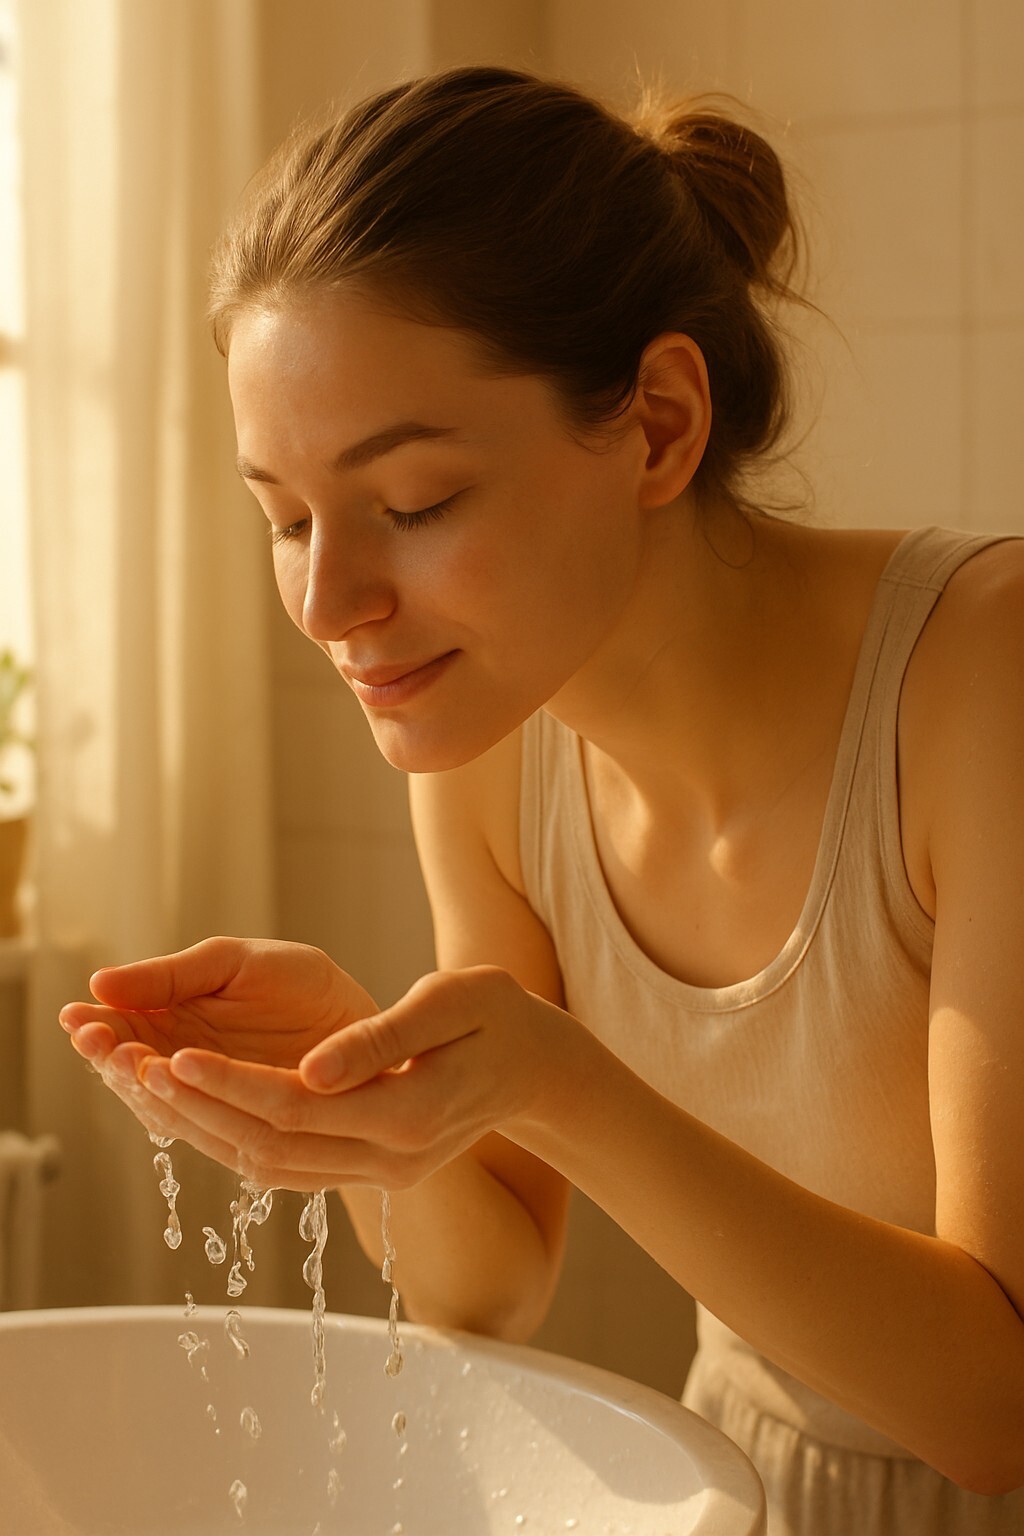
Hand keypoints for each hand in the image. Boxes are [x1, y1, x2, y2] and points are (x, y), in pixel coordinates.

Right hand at [59, 936, 378, 1149]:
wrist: (369, 1026)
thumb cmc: (302, 985)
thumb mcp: (233, 963)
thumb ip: (171, 976)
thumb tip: (98, 983)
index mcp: (174, 1023)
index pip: (120, 1031)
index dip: (97, 1026)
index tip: (78, 1016)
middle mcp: (184, 1069)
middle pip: (131, 1073)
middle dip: (110, 1057)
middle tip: (98, 1040)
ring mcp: (213, 1103)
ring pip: (162, 1104)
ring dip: (141, 1086)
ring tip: (130, 1060)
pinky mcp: (244, 1133)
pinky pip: (206, 1129)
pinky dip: (185, 1110)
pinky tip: (167, 1085)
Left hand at [62, 960, 574, 1191]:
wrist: (536, 1065)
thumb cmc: (497, 1016)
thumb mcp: (451, 1003)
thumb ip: (381, 1038)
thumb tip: (311, 1067)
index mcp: (409, 1116)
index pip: (294, 1110)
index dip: (228, 1085)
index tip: (174, 1052)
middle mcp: (390, 1161)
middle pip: (269, 1147)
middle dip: (197, 1110)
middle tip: (136, 1068)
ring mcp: (381, 1174)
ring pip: (271, 1166)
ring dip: (206, 1129)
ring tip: (149, 1086)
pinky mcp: (372, 1170)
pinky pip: (289, 1166)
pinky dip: (237, 1140)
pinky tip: (201, 1108)